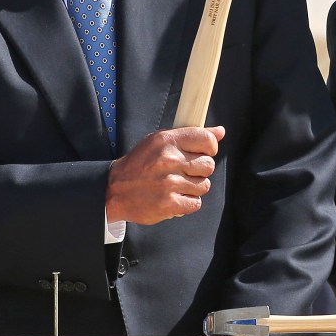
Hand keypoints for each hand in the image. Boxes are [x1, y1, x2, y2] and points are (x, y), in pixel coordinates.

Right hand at [104, 126, 223, 224]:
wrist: (114, 190)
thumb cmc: (140, 163)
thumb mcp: (159, 141)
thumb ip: (190, 135)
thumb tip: (221, 132)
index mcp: (167, 141)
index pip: (207, 140)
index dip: (210, 148)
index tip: (203, 153)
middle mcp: (169, 160)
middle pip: (209, 165)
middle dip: (201, 170)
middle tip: (186, 172)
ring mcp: (170, 183)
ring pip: (204, 185)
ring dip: (194, 187)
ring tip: (178, 185)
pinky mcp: (169, 203)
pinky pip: (196, 203)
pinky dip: (188, 202)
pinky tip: (175, 197)